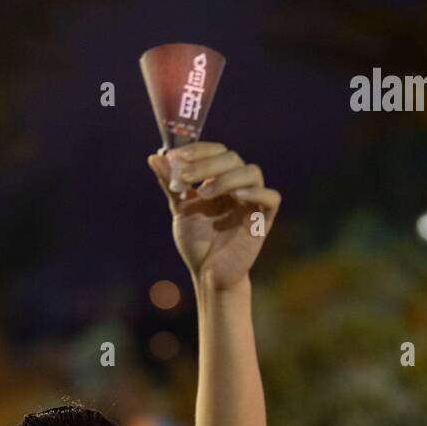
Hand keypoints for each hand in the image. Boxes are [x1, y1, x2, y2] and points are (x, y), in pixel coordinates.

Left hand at [148, 143, 279, 290]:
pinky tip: (237, 196)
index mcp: (220, 180)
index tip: (176, 156)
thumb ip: (170, 184)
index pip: (215, 151)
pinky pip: (271, 198)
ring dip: (226, 178)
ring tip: (204, 194)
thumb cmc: (197, 243)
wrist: (208, 275)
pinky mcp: (264, 221)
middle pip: (232, 158)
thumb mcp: (180, 210)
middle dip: (206, 164)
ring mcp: (252, 202)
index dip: (198, 150)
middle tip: (185, 176)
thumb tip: (155, 157)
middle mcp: (238, 186)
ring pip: (252, 173)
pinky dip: (256, 193)